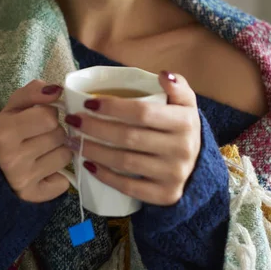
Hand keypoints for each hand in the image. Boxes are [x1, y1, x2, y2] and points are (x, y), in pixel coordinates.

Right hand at [0, 80, 71, 202]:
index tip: (40, 118)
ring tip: (43, 152)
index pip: (49, 116)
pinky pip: (63, 182)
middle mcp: (11, 157)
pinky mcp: (33, 196)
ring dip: (59, 152)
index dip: (49, 114)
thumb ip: (35, 91)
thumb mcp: (15, 106)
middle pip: (59, 135)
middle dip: (55, 132)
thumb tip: (57, 90)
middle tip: (42, 136)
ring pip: (65, 156)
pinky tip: (44, 172)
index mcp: (4, 131)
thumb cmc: (10, 131)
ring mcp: (22, 180)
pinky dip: (58, 176)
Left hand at [65, 71, 200, 205]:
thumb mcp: (186, 103)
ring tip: (74, 141)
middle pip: (129, 137)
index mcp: (185, 122)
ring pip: (125, 162)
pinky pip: (129, 187)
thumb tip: (162, 74)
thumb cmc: (180, 126)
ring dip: (94, 151)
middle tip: (73, 120)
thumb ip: (177, 85)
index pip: (143, 112)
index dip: (113, 106)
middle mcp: (182, 149)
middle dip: (95, 128)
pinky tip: (88, 165)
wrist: (197, 164)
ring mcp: (174, 174)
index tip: (89, 102)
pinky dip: (105, 176)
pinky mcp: (165, 195)